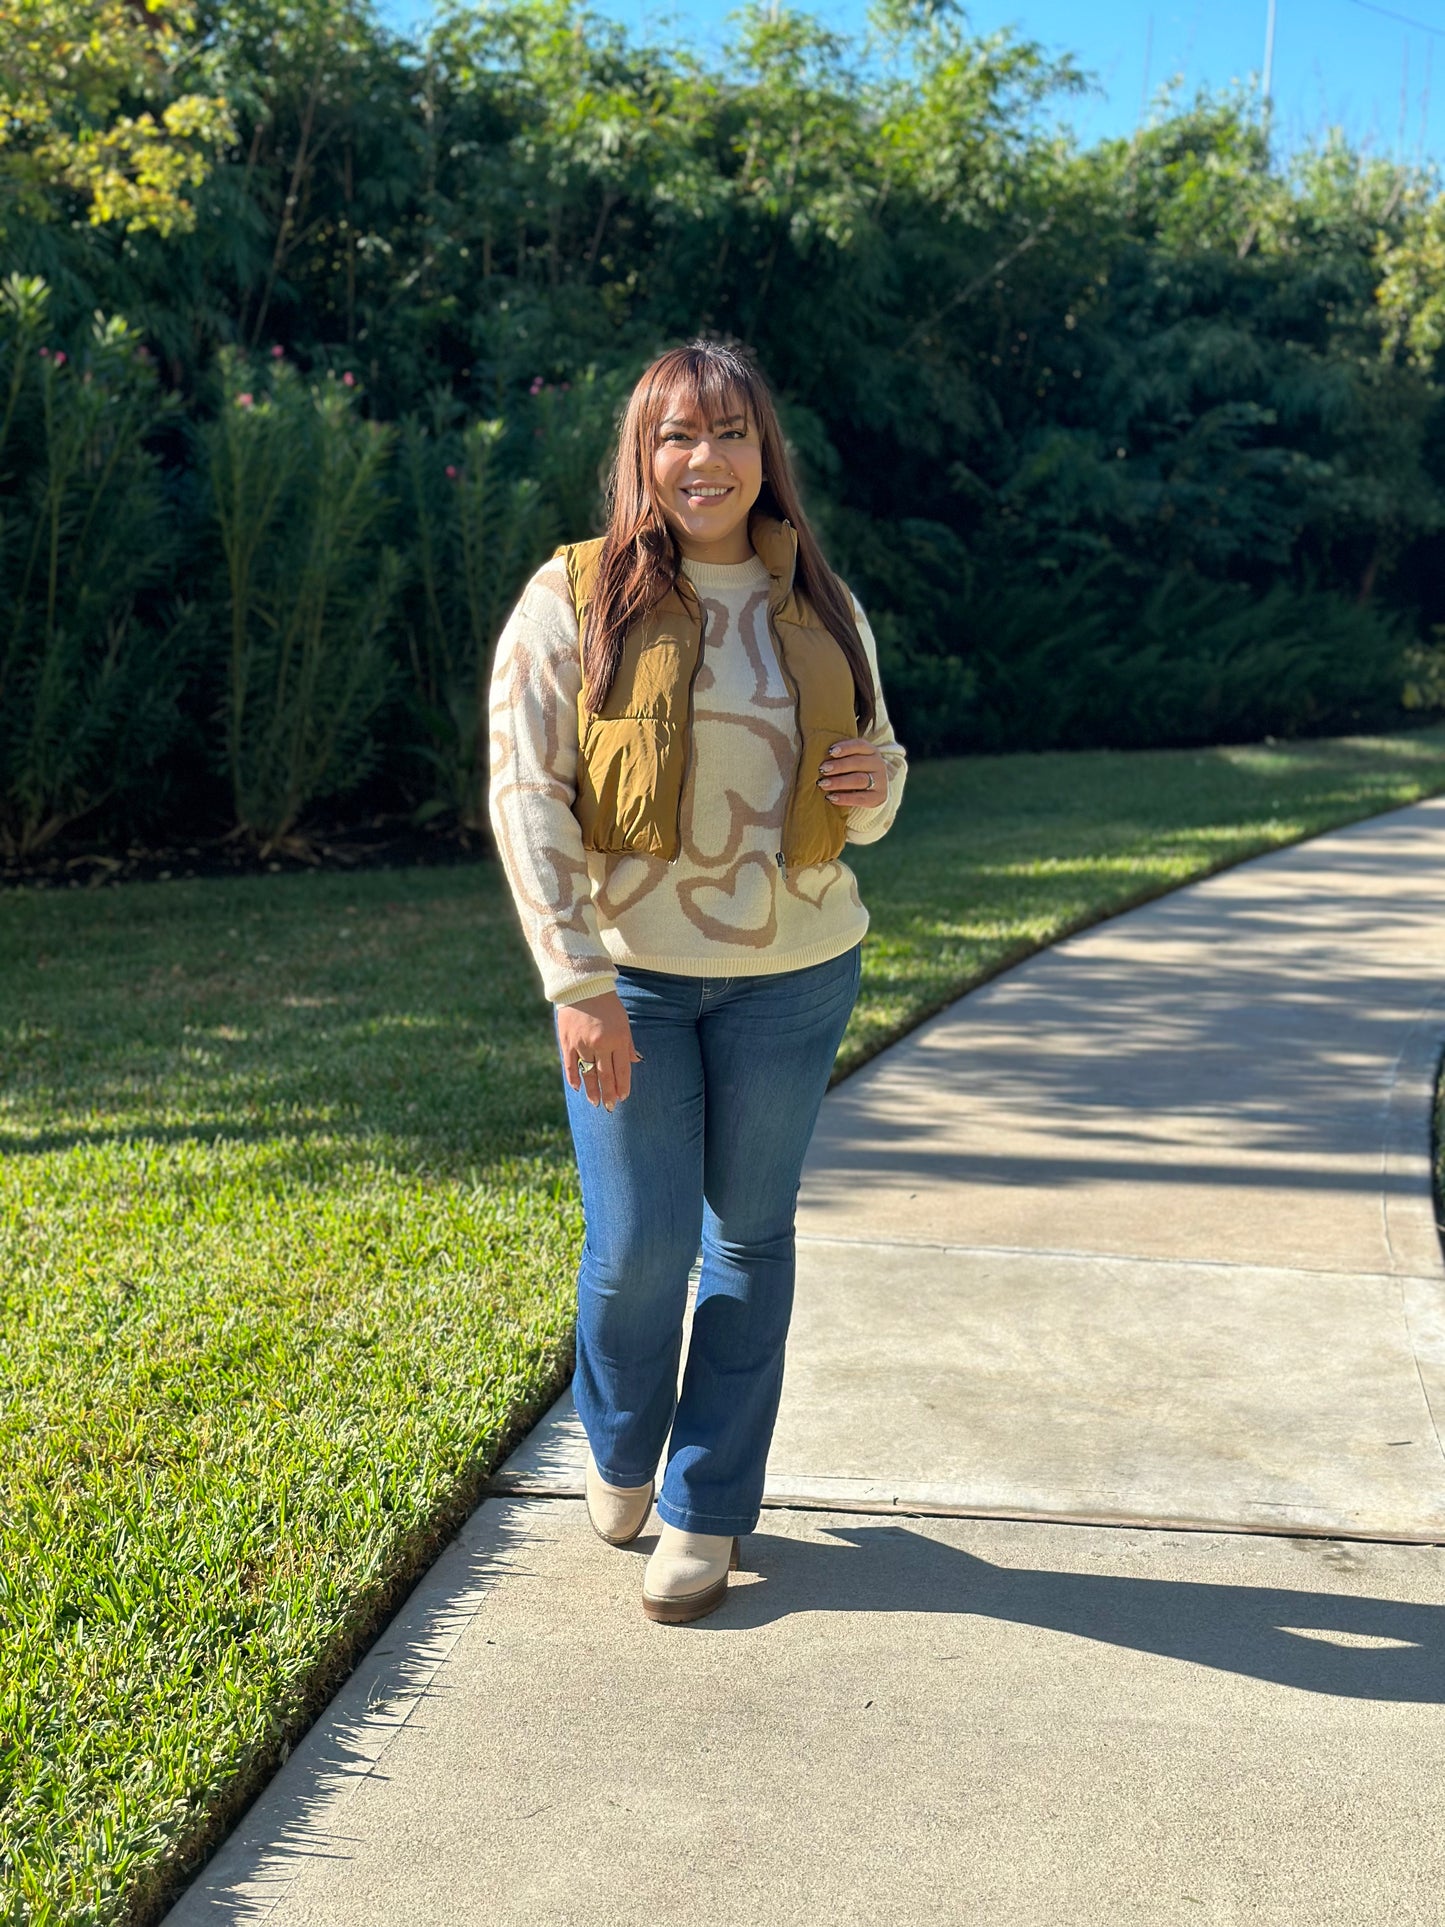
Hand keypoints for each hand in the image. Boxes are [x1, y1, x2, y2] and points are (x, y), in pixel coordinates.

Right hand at [557, 990, 641, 1111]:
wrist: (582, 986)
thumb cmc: (607, 1004)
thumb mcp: (624, 1021)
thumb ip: (628, 1043)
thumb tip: (635, 1062)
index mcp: (618, 1038)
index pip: (621, 1069)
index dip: (622, 1086)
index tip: (623, 1098)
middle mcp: (600, 1044)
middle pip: (605, 1075)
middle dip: (609, 1094)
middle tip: (610, 1107)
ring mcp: (582, 1044)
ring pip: (588, 1073)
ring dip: (592, 1090)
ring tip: (596, 1102)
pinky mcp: (567, 1042)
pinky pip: (570, 1065)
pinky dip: (574, 1078)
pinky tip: (578, 1089)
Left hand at [817, 737, 887, 807]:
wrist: (873, 791)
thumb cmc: (854, 771)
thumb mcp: (852, 760)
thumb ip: (839, 756)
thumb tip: (815, 754)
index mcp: (871, 751)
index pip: (859, 745)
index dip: (845, 747)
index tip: (830, 751)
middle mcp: (878, 764)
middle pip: (858, 763)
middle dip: (839, 766)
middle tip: (822, 769)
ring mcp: (881, 781)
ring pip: (859, 780)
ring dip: (839, 782)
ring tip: (822, 784)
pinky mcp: (879, 797)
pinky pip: (860, 798)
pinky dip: (844, 798)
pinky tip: (831, 797)